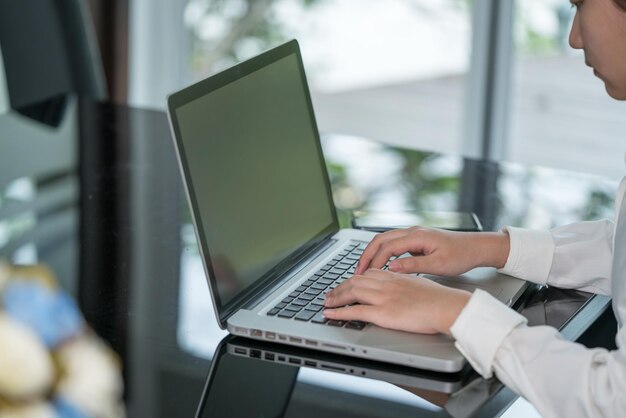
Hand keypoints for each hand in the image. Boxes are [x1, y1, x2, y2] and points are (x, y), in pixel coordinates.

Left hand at [323, 269, 470, 334]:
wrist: (447, 306)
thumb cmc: (440, 300)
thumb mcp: (419, 285)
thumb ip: (405, 285)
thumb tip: (400, 291)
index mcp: (395, 276)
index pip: (368, 273)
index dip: (354, 279)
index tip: (347, 284)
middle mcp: (386, 283)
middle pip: (355, 281)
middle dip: (339, 287)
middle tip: (330, 294)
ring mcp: (383, 297)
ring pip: (351, 292)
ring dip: (335, 298)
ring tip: (326, 303)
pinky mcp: (382, 312)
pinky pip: (354, 311)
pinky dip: (338, 312)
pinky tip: (329, 314)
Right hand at [355, 227, 509, 276]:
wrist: (476, 247)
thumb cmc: (461, 256)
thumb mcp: (438, 265)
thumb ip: (414, 265)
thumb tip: (392, 268)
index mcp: (417, 236)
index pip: (386, 247)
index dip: (373, 261)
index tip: (365, 275)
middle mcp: (413, 231)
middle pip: (380, 240)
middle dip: (366, 255)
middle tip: (357, 272)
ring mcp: (414, 234)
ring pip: (385, 240)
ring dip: (372, 253)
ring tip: (364, 269)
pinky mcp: (416, 239)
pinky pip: (393, 243)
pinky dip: (382, 252)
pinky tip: (380, 265)